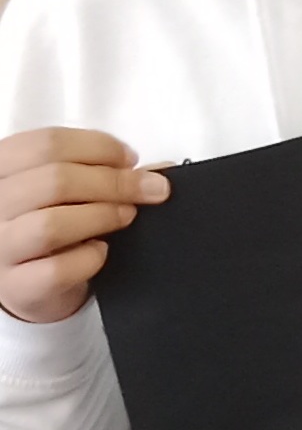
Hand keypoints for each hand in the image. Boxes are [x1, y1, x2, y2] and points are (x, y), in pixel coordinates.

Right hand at [0, 129, 169, 324]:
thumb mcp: (66, 190)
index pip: (46, 144)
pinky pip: (57, 270)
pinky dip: (90, 257)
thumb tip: (158, 172)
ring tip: (126, 216)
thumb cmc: (48, 223)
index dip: (99, 147)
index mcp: (0, 167)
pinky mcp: (15, 285)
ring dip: (103, 216)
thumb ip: (104, 172)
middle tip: (150, 190)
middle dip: (116, 182)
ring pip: (52, 224)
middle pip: (54, 181)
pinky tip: (101, 250)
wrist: (27, 281)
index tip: (130, 159)